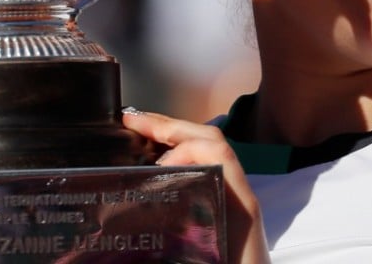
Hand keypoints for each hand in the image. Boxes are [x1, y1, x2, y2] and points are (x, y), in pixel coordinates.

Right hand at [123, 109, 270, 263]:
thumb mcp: (220, 255)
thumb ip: (178, 252)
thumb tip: (138, 255)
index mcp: (240, 207)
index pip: (219, 153)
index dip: (185, 146)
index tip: (155, 163)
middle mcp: (239, 195)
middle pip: (210, 141)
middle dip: (170, 126)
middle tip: (130, 121)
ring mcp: (233, 198)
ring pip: (207, 150)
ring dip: (173, 135)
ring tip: (137, 130)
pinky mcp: (225, 208)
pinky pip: (204, 167)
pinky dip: (178, 154)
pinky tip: (153, 159)